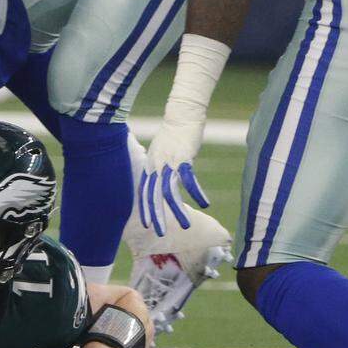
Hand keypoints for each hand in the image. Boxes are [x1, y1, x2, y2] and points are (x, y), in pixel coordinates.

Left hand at [139, 116, 208, 236]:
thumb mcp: (159, 151)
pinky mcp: (183, 158)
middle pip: (153, 196)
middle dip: (156, 215)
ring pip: (169, 192)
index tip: (147, 224)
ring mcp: (169, 162)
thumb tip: (159, 179)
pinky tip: (204, 204)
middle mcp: (156, 166)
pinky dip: (196, 193)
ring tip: (185, 226)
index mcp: (150, 166)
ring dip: (177, 210)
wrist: (182, 114)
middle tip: (159, 233)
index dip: (144, 208)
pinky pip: (189, 180)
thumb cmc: (173, 134)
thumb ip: (158, 166)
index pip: (143, 192)